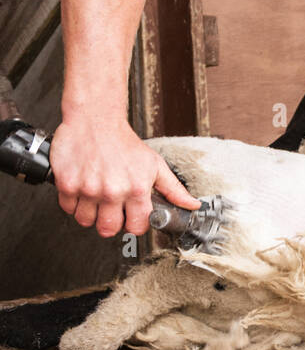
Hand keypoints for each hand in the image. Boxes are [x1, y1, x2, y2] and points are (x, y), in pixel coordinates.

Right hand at [51, 115, 200, 238]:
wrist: (95, 119)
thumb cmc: (124, 142)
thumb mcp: (154, 164)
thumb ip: (173, 189)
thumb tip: (192, 205)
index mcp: (136, 188)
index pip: (136, 227)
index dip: (134, 224)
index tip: (131, 216)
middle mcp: (112, 191)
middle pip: (108, 230)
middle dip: (111, 223)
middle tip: (112, 209)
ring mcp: (88, 189)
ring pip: (86, 222)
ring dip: (90, 214)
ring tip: (96, 197)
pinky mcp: (68, 184)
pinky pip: (68, 208)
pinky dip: (73, 202)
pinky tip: (83, 188)